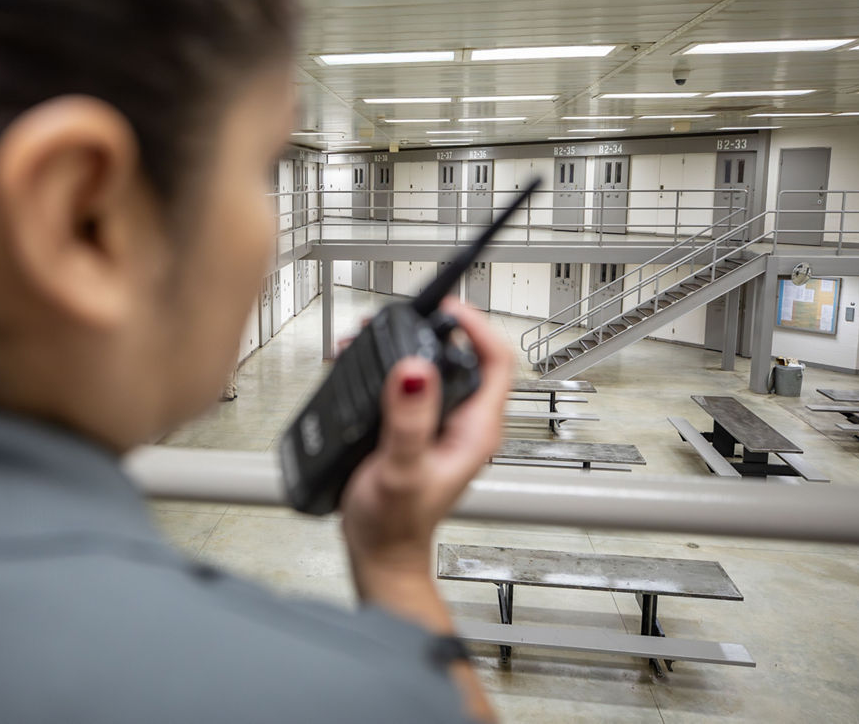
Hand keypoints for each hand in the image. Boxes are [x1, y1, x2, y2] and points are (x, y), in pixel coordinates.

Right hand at [339, 298, 511, 589]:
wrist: (379, 552)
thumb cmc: (395, 526)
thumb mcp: (401, 469)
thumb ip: (409, 420)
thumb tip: (415, 371)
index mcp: (476, 430)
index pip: (497, 359)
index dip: (476, 325)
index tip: (447, 307)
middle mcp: (463, 422)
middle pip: (463, 354)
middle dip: (431, 329)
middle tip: (401, 318)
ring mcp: (440, 423)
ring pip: (434, 367)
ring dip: (405, 348)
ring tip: (374, 337)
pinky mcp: (416, 426)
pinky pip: (410, 384)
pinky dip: (388, 368)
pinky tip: (361, 366)